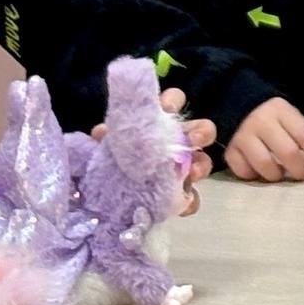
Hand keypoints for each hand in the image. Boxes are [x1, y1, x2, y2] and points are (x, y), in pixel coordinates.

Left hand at [92, 87, 215, 214]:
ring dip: (200, 165)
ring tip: (191, 173)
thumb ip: (104, 138)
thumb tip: (102, 132)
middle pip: (199, 129)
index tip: (168, 108)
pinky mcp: (178, 195)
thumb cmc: (109, 160)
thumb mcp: (103, 146)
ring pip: (202, 161)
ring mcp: (180, 168)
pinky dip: (190, 200)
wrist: (103, 198)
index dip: (174, 101)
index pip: (173, 102)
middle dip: (201, 132)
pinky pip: (192, 196)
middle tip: (194, 140)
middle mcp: (175, 142)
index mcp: (157, 122)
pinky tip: (182, 203)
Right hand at [224, 96, 303, 182]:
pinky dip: (255, 176)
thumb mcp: (291, 119)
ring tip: (280, 173)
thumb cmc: (270, 118)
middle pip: (288, 152)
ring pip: (265, 164)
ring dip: (277, 175)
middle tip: (301, 175)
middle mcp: (262, 121)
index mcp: (282, 111)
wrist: (236, 106)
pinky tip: (259, 171)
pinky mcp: (230, 150)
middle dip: (299, 170)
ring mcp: (243, 136)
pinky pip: (245, 172)